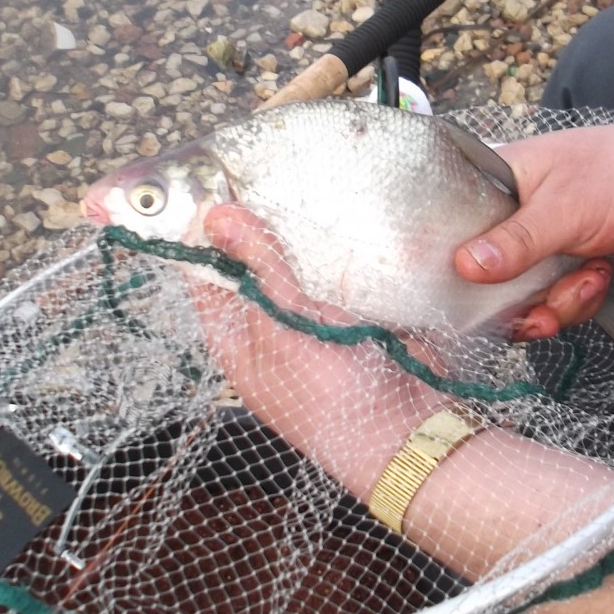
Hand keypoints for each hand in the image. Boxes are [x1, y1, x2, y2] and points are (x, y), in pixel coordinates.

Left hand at [190, 205, 440, 502]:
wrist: (406, 434)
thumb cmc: (331, 395)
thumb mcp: (284, 325)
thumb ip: (257, 268)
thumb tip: (217, 217)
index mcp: (236, 342)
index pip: (208, 278)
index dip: (206, 236)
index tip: (214, 187)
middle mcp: (269, 334)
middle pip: (254, 270)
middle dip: (260, 231)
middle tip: (266, 179)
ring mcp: (313, 328)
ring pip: (299, 272)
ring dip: (303, 241)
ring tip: (304, 191)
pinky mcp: (353, 322)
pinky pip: (338, 280)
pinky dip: (340, 257)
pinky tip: (344, 226)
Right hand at [454, 115, 613, 338]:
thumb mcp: (564, 208)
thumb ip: (517, 241)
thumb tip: (466, 265)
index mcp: (495, 185)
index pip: (450, 228)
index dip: (451, 267)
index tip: (463, 299)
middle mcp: (508, 218)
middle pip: (484, 278)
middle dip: (518, 303)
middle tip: (542, 312)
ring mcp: (536, 246)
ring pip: (522, 299)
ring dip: (559, 303)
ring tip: (591, 278)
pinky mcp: (563, 267)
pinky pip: (554, 302)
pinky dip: (579, 301)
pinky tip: (601, 276)